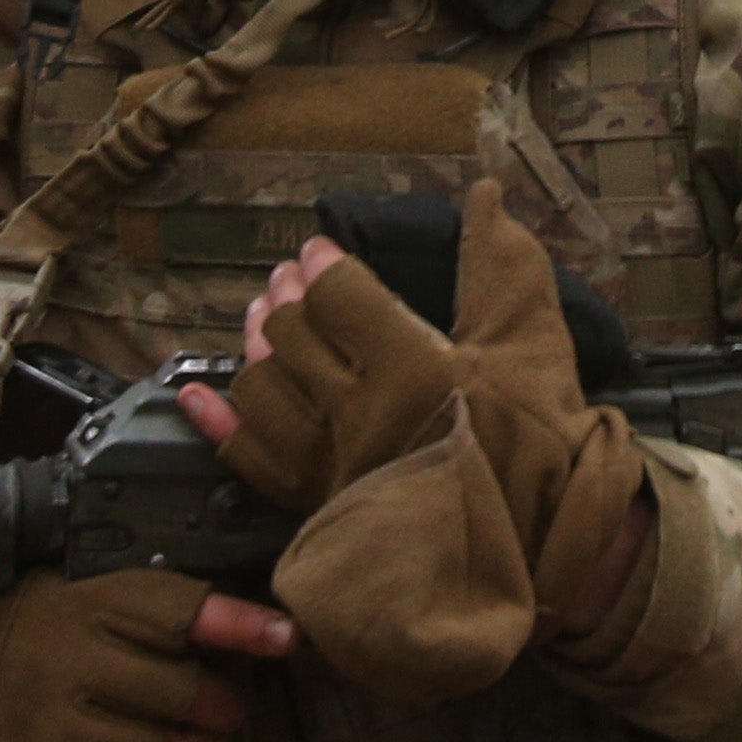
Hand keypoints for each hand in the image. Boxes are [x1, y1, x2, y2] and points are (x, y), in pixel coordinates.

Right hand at [0, 570, 293, 741]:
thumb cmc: (39, 632)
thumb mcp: (92, 598)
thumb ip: (161, 612)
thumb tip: (264, 629)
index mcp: (87, 607)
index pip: (179, 611)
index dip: (241, 625)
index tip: (288, 639)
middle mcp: (65, 664)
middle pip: (174, 692)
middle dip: (218, 709)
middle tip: (228, 716)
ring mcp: (42, 726)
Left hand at [212, 187, 655, 704]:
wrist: (536, 548)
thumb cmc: (540, 443)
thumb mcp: (534, 343)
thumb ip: (503, 264)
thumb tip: (487, 194)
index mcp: (411, 368)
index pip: (337, 297)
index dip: (323, 265)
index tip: (322, 250)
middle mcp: (358, 414)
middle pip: (289, 336)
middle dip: (285, 296)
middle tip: (293, 279)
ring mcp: (330, 462)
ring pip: (260, 389)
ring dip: (255, 347)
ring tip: (264, 323)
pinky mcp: (317, 503)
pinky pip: (247, 458)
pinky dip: (218, 421)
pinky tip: (200, 392)